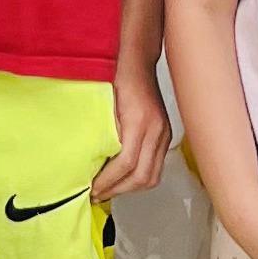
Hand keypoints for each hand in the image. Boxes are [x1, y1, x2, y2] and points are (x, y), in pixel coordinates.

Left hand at [94, 58, 170, 199]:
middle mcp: (156, 130)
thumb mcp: (104, 106)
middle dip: (119, 190)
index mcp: (139, 121)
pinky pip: (156, 166)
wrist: (138, 63)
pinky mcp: (165, 136)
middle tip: (98, 195)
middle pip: (143, 176)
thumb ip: (102, 135)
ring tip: (109, 190)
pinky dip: (139, 177)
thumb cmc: (118, 78)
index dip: (109, 181)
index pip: (127, 163)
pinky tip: (122, 177)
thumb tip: (91, 164)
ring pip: (152, 176)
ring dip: (130, 188)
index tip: (92, 188)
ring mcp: (164, 134)